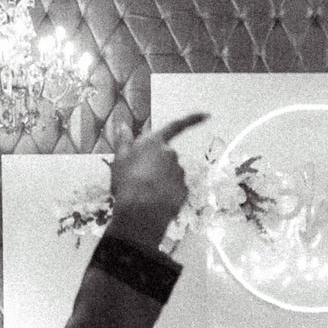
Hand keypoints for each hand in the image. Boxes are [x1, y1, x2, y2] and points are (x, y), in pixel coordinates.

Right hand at [109, 112, 207, 251]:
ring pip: (170, 173)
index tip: (207, 115)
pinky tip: (154, 201)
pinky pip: (174, 189)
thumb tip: (122, 123)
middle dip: (155, 164)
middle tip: (138, 178)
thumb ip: (123, 139)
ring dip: (160, 180)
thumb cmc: (127, 181)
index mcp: (155, 143)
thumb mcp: (119, 158)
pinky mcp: (183, 190)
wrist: (141, 211)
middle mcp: (171, 154)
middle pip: (165, 155)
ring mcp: (179, 173)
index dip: (192, 119)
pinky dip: (166, 193)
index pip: (176, 126)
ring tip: (143, 192)